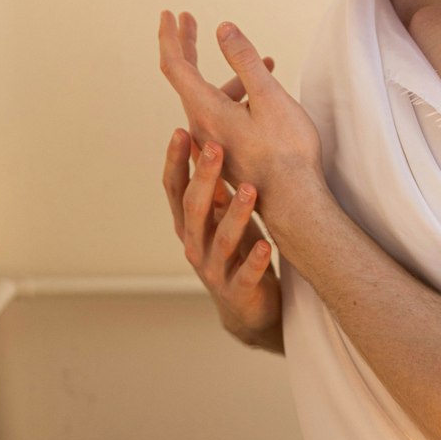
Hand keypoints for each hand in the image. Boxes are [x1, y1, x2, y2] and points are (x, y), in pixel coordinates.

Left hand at [158, 10, 325, 233]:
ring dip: (228, 73)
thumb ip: (245, 61)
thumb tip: (222, 28)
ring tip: (266, 59)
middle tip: (187, 19)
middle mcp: (202, 126)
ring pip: (210, 96)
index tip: (169, 13)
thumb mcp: (269, 97)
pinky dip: (239, 93)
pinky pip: (223, 113)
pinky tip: (267, 95)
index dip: (170, 36)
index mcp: (205, 111)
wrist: (295, 203)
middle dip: (186, 45)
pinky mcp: (227, 153)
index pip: (175, 66)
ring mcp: (213, 142)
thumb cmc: (286, 152)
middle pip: (185, 78)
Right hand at [163, 127, 281, 349]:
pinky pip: (246, 274)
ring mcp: (214, 270)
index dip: (175, 161)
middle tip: (215, 147)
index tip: (180, 131)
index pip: (174, 189)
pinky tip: (265, 246)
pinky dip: (254, 260)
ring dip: (235, 213)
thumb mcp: (218, 215)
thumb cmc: (234, 251)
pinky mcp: (238, 290)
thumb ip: (210, 185)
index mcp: (189, 224)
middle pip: (194, 209)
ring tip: (249, 189)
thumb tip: (202, 138)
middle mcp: (195, 245)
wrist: (248, 308)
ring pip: (221, 239)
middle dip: (204, 177)